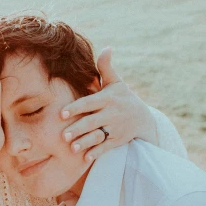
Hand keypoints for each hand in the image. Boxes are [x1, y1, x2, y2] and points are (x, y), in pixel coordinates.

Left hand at [60, 47, 157, 162]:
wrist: (143, 118)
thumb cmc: (123, 97)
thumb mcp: (116, 82)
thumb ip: (106, 67)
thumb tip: (107, 47)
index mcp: (108, 98)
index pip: (90, 103)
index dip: (76, 108)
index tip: (62, 113)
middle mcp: (112, 113)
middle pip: (92, 122)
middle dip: (78, 129)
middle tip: (64, 136)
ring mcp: (115, 128)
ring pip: (99, 136)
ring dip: (86, 143)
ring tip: (72, 149)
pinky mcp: (118, 140)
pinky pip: (106, 148)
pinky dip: (97, 153)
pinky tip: (85, 157)